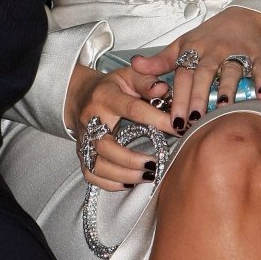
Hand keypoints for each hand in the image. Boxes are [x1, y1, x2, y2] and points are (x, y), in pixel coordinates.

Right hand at [67, 62, 173, 191]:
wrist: (81, 94)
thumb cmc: (112, 86)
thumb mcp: (129, 76)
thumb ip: (147, 81)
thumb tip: (164, 90)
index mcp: (105, 96)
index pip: (132, 110)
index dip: (158, 120)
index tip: (179, 128)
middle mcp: (90, 119)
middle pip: (105, 145)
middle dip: (132, 159)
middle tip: (156, 164)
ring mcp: (83, 139)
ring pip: (97, 165)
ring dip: (124, 175)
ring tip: (148, 175)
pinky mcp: (81, 153)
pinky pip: (91, 175)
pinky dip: (111, 183)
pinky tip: (130, 182)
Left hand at [130, 7, 260, 130]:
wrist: (244, 17)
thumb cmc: (209, 36)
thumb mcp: (182, 45)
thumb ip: (160, 60)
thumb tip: (134, 65)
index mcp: (193, 50)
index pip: (182, 75)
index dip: (177, 97)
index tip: (173, 120)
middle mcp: (213, 51)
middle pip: (203, 74)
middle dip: (198, 97)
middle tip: (193, 121)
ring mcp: (236, 51)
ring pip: (230, 70)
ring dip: (227, 88)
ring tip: (223, 108)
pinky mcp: (257, 53)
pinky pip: (260, 67)